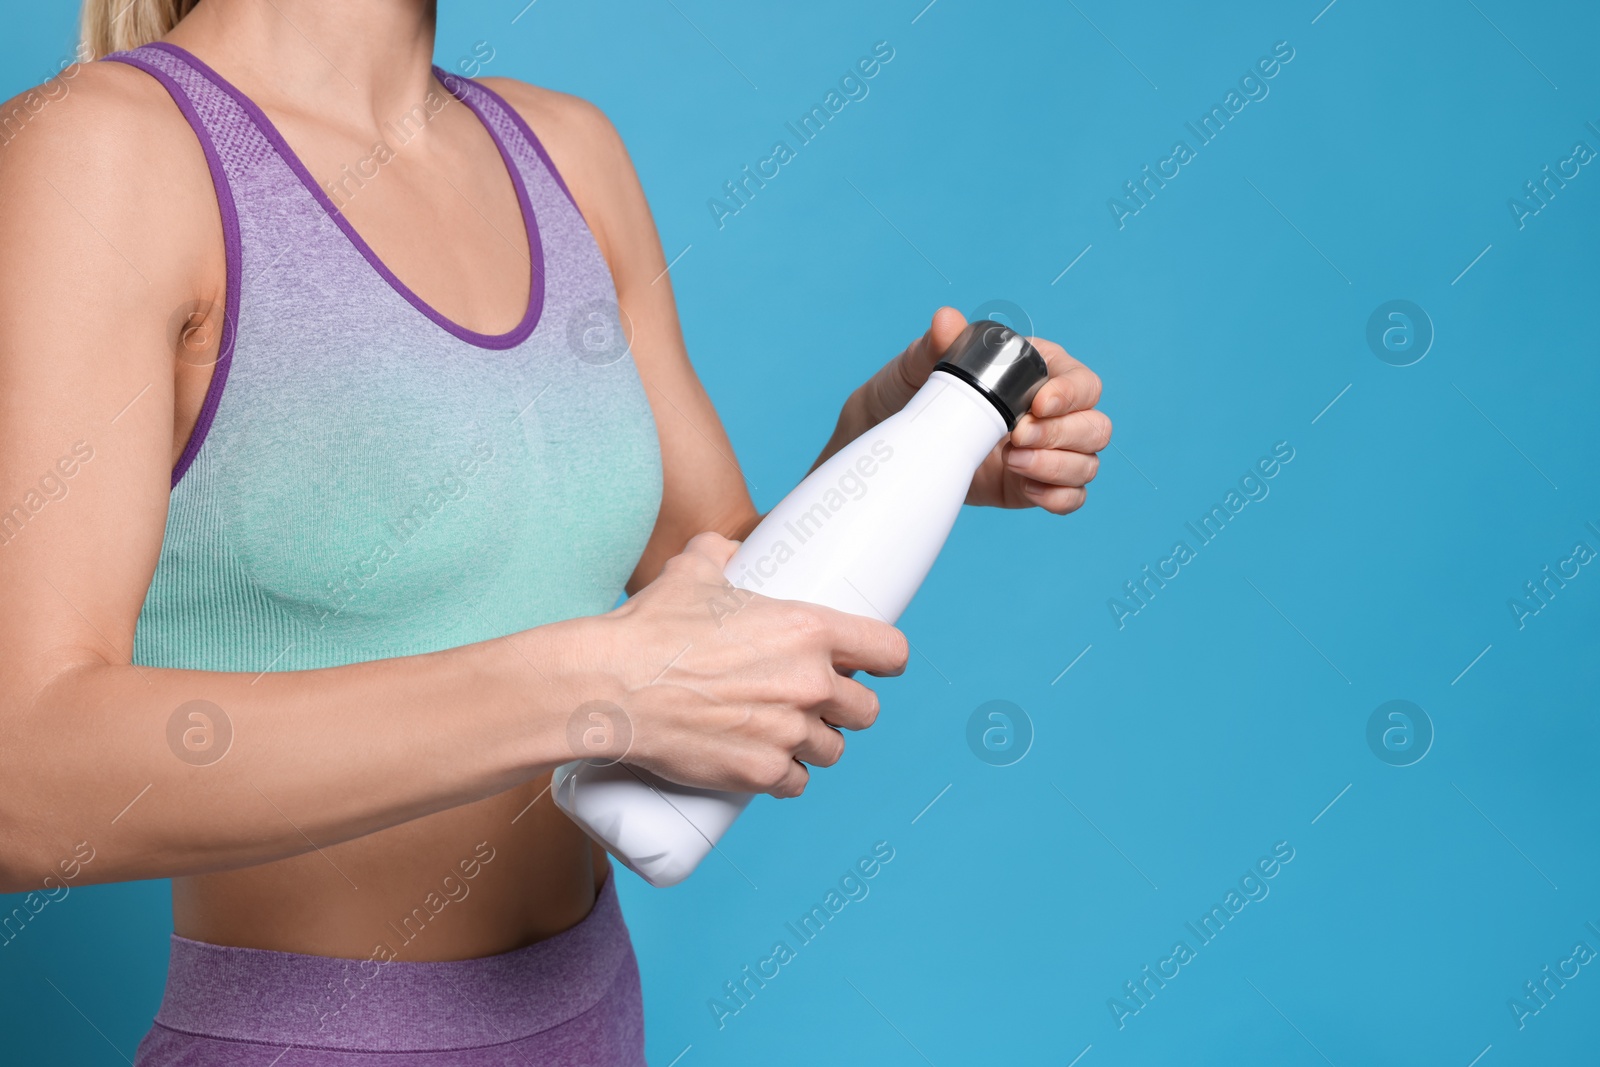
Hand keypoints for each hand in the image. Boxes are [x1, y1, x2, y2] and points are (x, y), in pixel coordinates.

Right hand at [582, 532, 909, 797]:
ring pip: (833, 750)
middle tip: (814, 703)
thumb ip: (718, 552)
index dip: (885, 660)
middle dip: (845, 708)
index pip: (890, 651)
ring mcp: (789, 733)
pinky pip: (796, 784)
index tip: (875, 666)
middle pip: (866, 709)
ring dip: (815, 745)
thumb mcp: (692, 572)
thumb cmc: (652, 626)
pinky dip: (784, 778)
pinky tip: (769, 766)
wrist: (611, 686)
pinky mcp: (762, 773)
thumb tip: (728, 546)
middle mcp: (810, 683)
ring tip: (787, 735)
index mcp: (809, 630)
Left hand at [854, 307, 1111, 513]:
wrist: (892, 442)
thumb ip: (936, 343)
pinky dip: (1058, 497)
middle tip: (1014, 438)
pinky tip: (1026, 488)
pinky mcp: (1034, 486)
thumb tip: (946, 319)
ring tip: (1010, 462)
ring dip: (1057, 466)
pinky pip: (1071, 496)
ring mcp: (1047, 452)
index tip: (1037, 404)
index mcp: (1040, 372)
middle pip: (1094, 425)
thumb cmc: (912, 390)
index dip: (1071, 394)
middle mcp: (1053, 413)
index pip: (1081, 382)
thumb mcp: (918, 365)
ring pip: (1087, 462)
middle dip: (1061, 435)